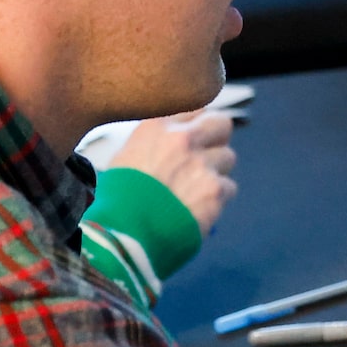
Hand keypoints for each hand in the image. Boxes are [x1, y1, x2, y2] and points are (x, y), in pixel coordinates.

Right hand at [106, 109, 237, 233]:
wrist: (125, 236)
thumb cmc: (118, 201)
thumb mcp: (125, 159)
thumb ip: (153, 145)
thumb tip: (170, 148)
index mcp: (156, 127)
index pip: (194, 110)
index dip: (196, 126)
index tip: (193, 140)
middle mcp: (182, 139)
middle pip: (221, 124)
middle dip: (217, 140)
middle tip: (206, 160)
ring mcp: (201, 163)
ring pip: (227, 157)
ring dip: (216, 172)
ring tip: (196, 191)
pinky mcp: (215, 189)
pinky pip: (229, 187)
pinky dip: (217, 200)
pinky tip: (199, 209)